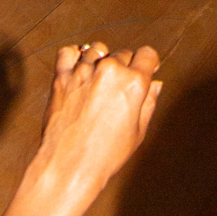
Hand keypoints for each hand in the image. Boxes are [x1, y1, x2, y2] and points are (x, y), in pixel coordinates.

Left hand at [29, 40, 161, 201]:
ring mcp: (83, 72)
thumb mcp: (138, 131)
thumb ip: (148, 102)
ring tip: (98, 79)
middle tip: (118, 89)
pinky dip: (74, 56)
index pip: (147, 54)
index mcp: (133, 83)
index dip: (148, 63)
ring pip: (97, 49)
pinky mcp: (61, 77)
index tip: (145, 70)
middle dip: (125, 67)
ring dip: (101, 61)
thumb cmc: (106, 155)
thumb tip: (155, 84)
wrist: (69, 166)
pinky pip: (68, 53)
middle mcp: (109, 71)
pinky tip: (79, 67)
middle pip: (123, 53)